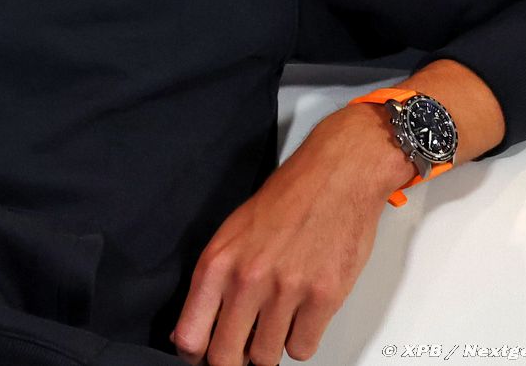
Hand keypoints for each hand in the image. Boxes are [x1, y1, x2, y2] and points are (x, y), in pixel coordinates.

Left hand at [170, 106, 410, 363]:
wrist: (335, 178)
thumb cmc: (285, 200)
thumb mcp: (232, 234)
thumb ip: (214, 280)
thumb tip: (197, 325)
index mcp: (217, 263)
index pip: (190, 334)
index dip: (194, 354)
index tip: (200, 356)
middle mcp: (247, 280)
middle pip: (226, 357)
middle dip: (231, 360)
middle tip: (240, 351)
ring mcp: (286, 292)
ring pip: (267, 357)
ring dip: (269, 349)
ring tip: (274, 325)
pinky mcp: (323, 299)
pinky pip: (303, 349)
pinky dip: (301, 341)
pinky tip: (300, 319)